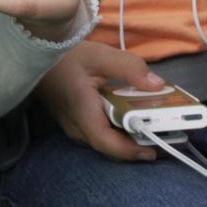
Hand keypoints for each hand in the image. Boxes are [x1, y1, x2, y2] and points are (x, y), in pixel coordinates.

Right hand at [36, 40, 168, 162]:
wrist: (35, 55)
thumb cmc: (64, 55)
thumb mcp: (98, 55)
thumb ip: (129, 68)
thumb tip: (158, 85)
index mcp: (81, 112)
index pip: (107, 143)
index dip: (132, 151)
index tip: (157, 150)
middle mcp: (77, 127)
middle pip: (113, 146)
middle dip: (142, 144)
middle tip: (172, 136)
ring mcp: (77, 128)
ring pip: (109, 141)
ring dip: (135, 136)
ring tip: (162, 126)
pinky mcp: (80, 125)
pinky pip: (105, 133)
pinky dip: (124, 128)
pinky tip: (141, 117)